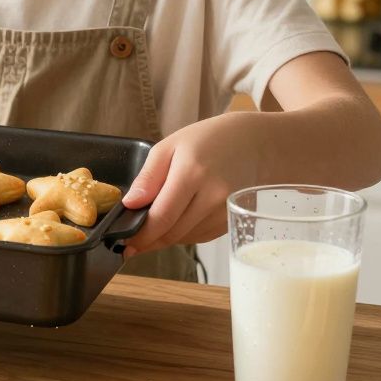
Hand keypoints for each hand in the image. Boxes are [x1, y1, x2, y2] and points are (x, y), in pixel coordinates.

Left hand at [120, 112, 263, 256]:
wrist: (256, 144)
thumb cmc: (209, 140)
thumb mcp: (170, 146)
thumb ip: (148, 177)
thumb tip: (129, 205)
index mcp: (192, 174)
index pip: (161, 217)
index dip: (140, 234)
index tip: (124, 239)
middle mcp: (212, 197)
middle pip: (172, 233)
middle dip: (148, 239)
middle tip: (132, 238)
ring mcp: (225, 212)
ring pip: (184, 238)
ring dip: (165, 237)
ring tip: (155, 222)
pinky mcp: (230, 222)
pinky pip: (199, 237)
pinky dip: (183, 233)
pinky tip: (179, 219)